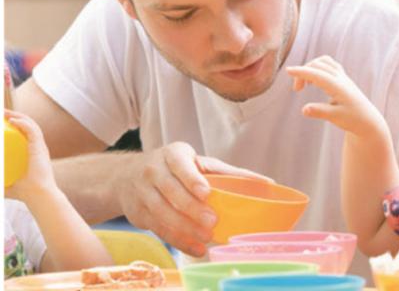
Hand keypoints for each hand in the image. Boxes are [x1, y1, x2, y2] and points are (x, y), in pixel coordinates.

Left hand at [5, 109, 57, 201]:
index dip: (15, 124)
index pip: (25, 133)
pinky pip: (33, 131)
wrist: (38, 196)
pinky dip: (23, 123)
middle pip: (28, 125)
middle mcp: (38, 147)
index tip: (2, 122)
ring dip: (18, 116)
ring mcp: (40, 147)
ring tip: (5, 113)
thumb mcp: (6, 185)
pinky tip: (13, 120)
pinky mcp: (40, 148)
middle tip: (2, 114)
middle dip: (14, 116)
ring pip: (31, 125)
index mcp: (33, 152)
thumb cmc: (25, 193)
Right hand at [114, 141, 272, 256]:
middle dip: (191, 208)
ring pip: (163, 212)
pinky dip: (178, 240)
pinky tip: (195, 248)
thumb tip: (267, 182)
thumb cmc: (174, 167)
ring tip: (206, 237)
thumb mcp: (195, 161)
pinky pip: (158, 229)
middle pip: (171, 191)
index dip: (192, 179)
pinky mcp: (139, 213)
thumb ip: (226, 172)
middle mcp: (153, 171)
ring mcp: (142, 193)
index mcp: (171, 155)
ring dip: (185, 228)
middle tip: (212, 222)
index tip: (206, 193)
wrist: (127, 176)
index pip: (180, 165)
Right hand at [286, 56, 387, 136]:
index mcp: (339, 87)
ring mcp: (343, 77)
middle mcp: (341, 78)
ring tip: (305, 84)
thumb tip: (303, 110)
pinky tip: (314, 80)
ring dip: (310, 68)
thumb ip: (319, 112)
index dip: (302, 72)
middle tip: (296, 90)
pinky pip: (328, 64)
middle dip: (303, 73)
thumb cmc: (353, 120)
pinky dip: (317, 67)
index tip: (288, 70)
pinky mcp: (343, 78)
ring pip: (323, 62)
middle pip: (317, 66)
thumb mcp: (336, 118)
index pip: (317, 74)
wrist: (369, 121)